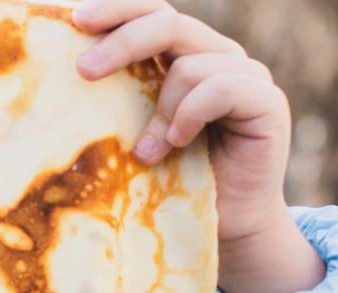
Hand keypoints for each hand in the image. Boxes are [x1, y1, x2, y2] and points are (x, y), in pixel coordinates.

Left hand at [74, 0, 324, 292]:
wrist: (227, 225)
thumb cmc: (174, 181)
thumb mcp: (137, 132)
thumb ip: (121, 98)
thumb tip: (70, 74)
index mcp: (188, 53)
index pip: (153, 12)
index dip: (118, 10)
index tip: (74, 19)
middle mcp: (220, 55)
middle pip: (169, 23)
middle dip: (122, 43)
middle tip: (83, 71)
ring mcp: (247, 76)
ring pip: (189, 64)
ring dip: (159, 110)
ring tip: (148, 152)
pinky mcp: (267, 102)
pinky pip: (219, 88)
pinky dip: (189, 115)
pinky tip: (179, 143)